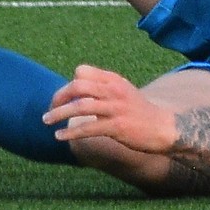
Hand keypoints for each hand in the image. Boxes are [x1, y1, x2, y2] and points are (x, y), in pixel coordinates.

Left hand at [44, 66, 177, 153]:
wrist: (163, 127)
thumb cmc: (139, 111)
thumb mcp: (122, 91)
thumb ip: (102, 87)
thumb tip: (77, 87)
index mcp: (113, 80)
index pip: (82, 72)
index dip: (68, 85)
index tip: (61, 99)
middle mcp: (113, 90)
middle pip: (78, 86)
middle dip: (59, 97)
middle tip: (49, 110)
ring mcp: (115, 108)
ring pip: (80, 106)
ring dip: (59, 114)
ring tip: (46, 121)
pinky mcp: (117, 126)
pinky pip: (88, 128)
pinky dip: (71, 132)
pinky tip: (60, 137)